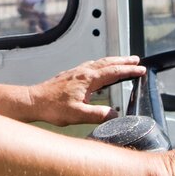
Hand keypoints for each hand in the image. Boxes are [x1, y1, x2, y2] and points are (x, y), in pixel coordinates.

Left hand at [28, 56, 146, 125]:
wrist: (33, 101)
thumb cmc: (52, 107)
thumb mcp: (78, 115)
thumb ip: (98, 115)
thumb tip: (114, 115)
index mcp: (87, 79)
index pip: (113, 72)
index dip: (128, 70)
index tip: (141, 69)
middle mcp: (82, 72)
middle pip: (107, 63)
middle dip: (123, 61)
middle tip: (136, 60)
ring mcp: (75, 72)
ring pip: (98, 63)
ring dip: (112, 61)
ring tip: (122, 62)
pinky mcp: (70, 76)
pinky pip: (90, 66)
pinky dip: (100, 65)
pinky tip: (99, 70)